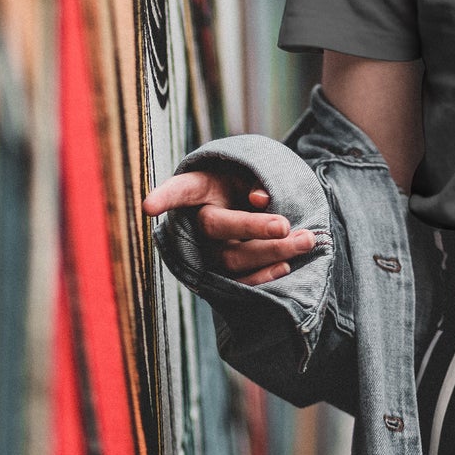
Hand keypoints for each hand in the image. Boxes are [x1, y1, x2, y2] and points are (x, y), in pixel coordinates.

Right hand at [142, 167, 317, 285]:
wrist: (247, 207)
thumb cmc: (245, 183)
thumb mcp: (248, 172)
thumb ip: (254, 180)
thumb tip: (260, 199)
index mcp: (199, 189)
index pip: (180, 190)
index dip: (164, 197)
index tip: (147, 207)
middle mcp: (197, 222)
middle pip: (219, 227)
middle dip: (255, 228)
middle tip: (286, 226)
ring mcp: (208, 251)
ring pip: (233, 258)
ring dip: (272, 252)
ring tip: (307, 241)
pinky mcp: (222, 274)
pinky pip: (238, 282)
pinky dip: (263, 277)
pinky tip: (285, 267)